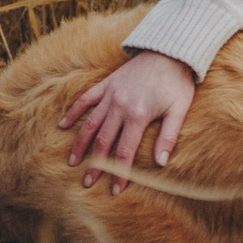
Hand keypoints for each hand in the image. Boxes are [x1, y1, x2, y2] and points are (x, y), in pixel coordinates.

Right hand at [58, 49, 196, 192]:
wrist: (168, 51)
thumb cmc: (177, 83)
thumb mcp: (179, 110)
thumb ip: (168, 136)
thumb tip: (160, 163)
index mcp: (138, 116)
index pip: (125, 152)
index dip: (120, 173)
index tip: (115, 190)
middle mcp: (119, 107)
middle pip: (103, 142)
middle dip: (95, 165)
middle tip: (88, 183)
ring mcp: (110, 95)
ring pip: (90, 124)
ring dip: (80, 144)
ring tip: (73, 162)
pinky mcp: (106, 84)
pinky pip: (85, 100)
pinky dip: (73, 112)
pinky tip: (63, 125)